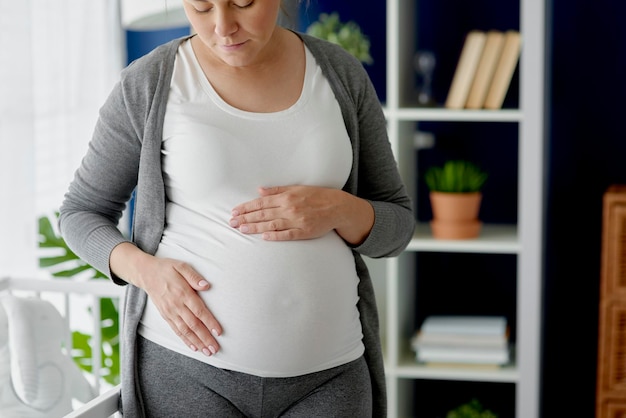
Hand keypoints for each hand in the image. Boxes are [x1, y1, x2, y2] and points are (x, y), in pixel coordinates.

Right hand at [110, 243, 221, 355]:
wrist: (146, 274)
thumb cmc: (167, 269)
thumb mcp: (181, 266)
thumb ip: (194, 277)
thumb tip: (206, 286)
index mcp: (183, 293)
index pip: (199, 311)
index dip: (209, 322)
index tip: (218, 332)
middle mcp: (176, 305)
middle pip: (193, 325)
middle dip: (205, 338)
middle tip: (215, 348)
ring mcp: (170, 312)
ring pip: (185, 331)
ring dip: (197, 342)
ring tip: (207, 352)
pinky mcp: (165, 316)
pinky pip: (176, 330)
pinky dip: (185, 340)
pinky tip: (194, 347)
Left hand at [229, 185, 373, 243]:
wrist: (337, 207)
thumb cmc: (316, 196)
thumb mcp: (297, 188)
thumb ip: (278, 190)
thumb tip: (260, 190)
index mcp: (287, 197)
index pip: (261, 202)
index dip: (247, 207)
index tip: (234, 211)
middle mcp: (290, 208)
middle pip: (263, 214)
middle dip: (246, 218)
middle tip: (231, 222)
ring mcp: (297, 221)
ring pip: (272, 224)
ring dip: (256, 227)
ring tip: (242, 229)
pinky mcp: (304, 232)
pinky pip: (287, 234)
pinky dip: (275, 236)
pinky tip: (264, 237)